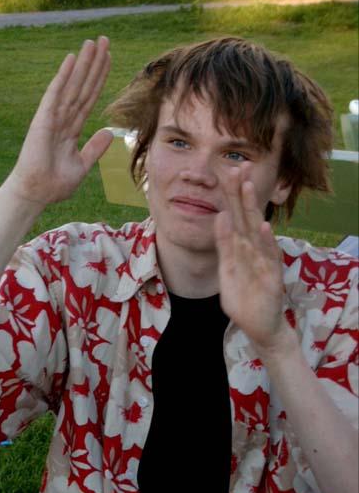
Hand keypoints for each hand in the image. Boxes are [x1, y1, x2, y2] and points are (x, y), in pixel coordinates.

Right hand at [2, 36, 112, 207]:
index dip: (99, 78)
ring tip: (93, 42)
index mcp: (72, 128)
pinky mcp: (43, 121)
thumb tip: (109, 132)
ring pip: (72, 86)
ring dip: (83, 64)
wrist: (36, 194)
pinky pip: (55, 95)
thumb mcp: (82, 165)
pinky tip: (71, 59)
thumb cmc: (55, 183)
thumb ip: (95, 148)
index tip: (109, 59)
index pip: (89, 98)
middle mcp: (63, 118)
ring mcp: (52, 118)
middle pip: (83, 86)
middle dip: (94, 64)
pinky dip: (63, 77)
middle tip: (104, 40)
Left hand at [215, 164, 293, 356]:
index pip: (236, 215)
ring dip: (253, 210)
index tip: (225, 171)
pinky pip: (269, 259)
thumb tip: (219, 216)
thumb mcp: (227, 268)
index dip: (231, 195)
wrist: (258, 326)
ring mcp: (264, 262)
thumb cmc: (243, 296)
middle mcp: (255, 249)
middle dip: (242, 193)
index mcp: (242, 246)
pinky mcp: (271, 278)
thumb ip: (224, 244)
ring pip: (257, 232)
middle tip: (239, 166)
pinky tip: (264, 227)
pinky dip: (267, 243)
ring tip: (248, 187)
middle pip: (247, 216)